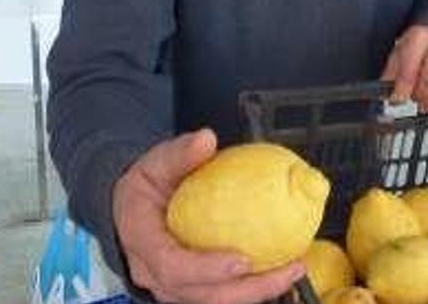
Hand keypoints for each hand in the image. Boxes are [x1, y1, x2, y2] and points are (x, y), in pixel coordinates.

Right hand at [113, 129, 305, 302]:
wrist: (134, 205)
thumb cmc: (147, 185)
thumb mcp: (156, 162)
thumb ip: (180, 153)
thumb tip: (206, 140)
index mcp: (141, 240)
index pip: (170, 265)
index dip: (205, 269)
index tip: (242, 260)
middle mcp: (152, 272)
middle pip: (200, 295)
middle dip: (248, 289)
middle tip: (288, 268)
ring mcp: (171, 287)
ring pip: (214, 302)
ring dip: (258, 292)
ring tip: (294, 270)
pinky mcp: (190, 290)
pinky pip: (223, 296)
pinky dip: (254, 289)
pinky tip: (283, 272)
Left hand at [381, 24, 427, 111]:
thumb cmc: (420, 47)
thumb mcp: (399, 52)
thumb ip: (391, 73)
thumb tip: (387, 95)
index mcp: (420, 37)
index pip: (410, 69)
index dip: (402, 89)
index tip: (397, 100)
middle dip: (419, 95)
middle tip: (414, 97)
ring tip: (427, 98)